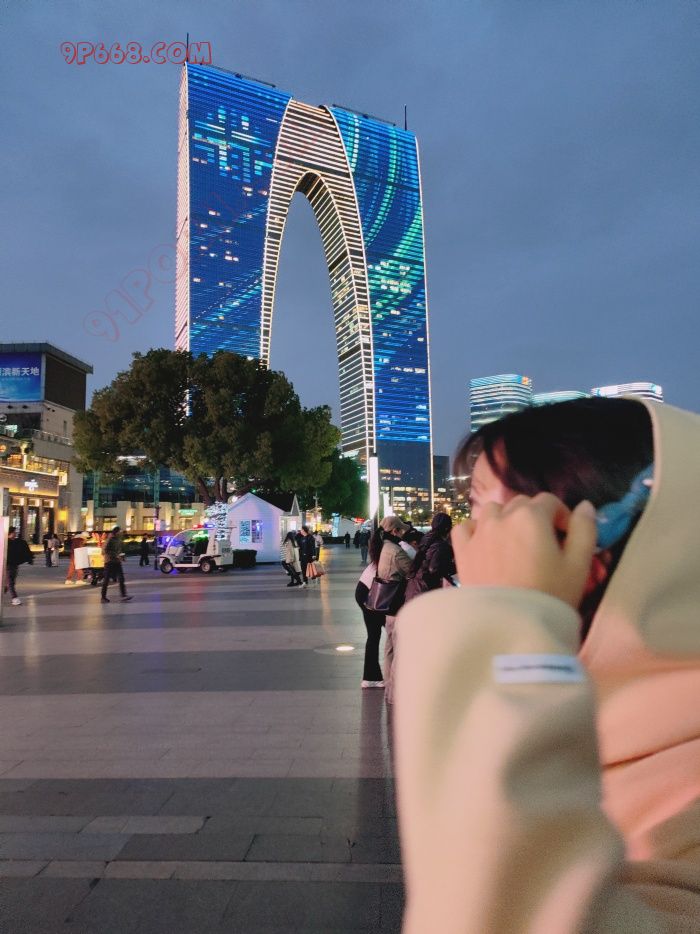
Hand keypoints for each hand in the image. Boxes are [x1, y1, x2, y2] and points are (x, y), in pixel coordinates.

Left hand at [453, 494, 596, 609]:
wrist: (510, 627)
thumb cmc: (550, 595)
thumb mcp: (578, 564)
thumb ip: (585, 530)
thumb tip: (585, 505)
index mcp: (531, 516)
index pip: (550, 501)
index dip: (561, 516)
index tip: (567, 537)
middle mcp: (502, 517)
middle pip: (521, 504)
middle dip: (535, 517)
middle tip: (543, 544)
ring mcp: (478, 532)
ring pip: (492, 511)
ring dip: (505, 519)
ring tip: (515, 543)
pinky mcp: (462, 550)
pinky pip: (466, 527)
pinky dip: (476, 530)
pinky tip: (486, 544)